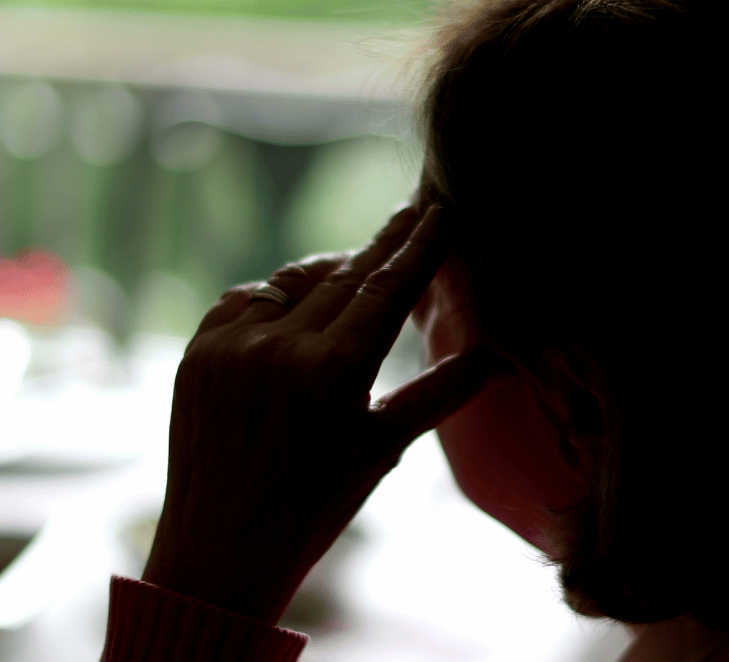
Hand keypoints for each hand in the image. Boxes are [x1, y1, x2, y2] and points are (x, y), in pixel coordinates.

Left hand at [142, 201, 508, 623]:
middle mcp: (278, 349)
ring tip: (360, 269)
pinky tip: (299, 302)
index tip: (441, 210)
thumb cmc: (315, 508)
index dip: (419, 247)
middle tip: (414, 211)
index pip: (387, 289)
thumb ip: (442, 391)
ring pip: (294, 282)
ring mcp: (230, 347)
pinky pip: (246, 300)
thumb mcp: (384, 447)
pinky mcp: (196, 353)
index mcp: (333, 373)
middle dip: (384, 245)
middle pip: (345, 276)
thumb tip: (500, 357)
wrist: (220, 551)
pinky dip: (277, 296)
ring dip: (332, 271)